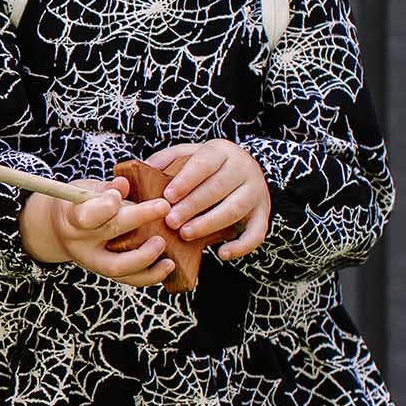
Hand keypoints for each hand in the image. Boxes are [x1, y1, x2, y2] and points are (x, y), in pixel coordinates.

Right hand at [19, 176, 178, 287]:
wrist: (62, 232)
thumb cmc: (81, 206)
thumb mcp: (86, 191)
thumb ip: (106, 189)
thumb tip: (123, 184)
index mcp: (72, 218)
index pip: (86, 215)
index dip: (104, 205)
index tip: (119, 194)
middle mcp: (82, 243)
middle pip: (109, 232)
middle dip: (139, 218)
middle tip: (163, 206)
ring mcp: (94, 262)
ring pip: (118, 267)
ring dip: (145, 256)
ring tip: (163, 242)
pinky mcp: (108, 273)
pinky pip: (130, 279)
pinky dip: (151, 275)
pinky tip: (168, 264)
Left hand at [146, 139, 270, 260]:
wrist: (244, 171)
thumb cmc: (207, 167)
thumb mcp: (188, 155)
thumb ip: (166, 160)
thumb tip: (142, 170)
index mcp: (222, 151)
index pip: (204, 163)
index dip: (186, 180)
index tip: (168, 196)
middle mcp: (244, 168)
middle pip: (218, 187)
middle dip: (192, 206)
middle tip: (170, 221)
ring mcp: (256, 192)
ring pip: (235, 209)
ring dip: (209, 223)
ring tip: (185, 234)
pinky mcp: (263, 214)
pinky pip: (257, 233)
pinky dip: (241, 246)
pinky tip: (222, 254)